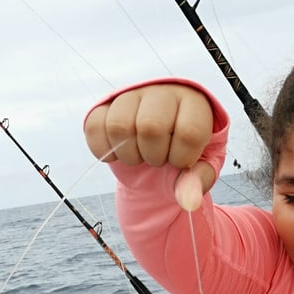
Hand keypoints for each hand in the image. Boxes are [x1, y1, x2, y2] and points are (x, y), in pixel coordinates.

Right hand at [85, 84, 215, 206]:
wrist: (159, 146)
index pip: (188, 132)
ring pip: (118, 126)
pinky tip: (119, 154)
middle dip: (153, 156)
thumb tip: (189, 202)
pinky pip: (94, 127)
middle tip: (158, 159)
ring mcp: (130, 95)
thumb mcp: (199, 168)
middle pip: (149, 126)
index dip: (182, 158)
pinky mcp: (105, 106)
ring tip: (140, 156)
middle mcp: (161, 92)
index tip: (180, 161)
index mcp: (193, 103)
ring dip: (128, 155)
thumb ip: (198, 182)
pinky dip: (105, 151)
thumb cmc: (183, 153)